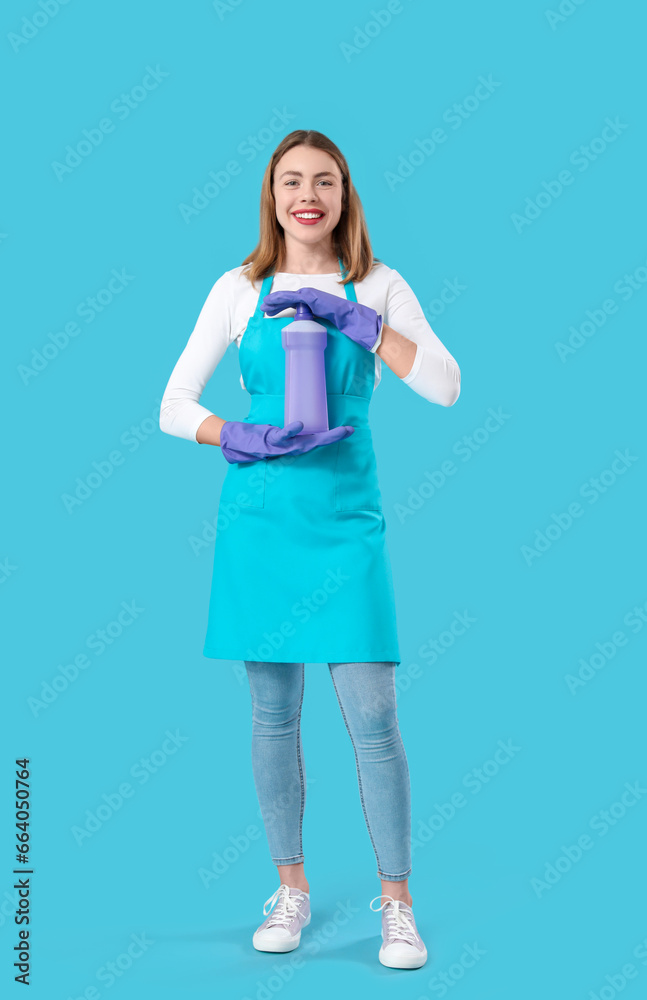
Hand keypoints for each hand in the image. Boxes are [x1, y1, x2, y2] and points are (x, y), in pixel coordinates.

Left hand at [219, 420, 353, 463]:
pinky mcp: (271, 441)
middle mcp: (292, 448)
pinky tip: (300, 425)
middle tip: (349, 431)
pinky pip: (283, 437)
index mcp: (295, 444)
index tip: (350, 430)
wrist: (236, 444)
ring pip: (304, 444)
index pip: (318, 441)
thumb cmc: (258, 438)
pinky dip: (291, 431)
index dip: (334, 436)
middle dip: (333, 438)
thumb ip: (288, 428)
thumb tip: (299, 414)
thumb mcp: (277, 434)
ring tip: (335, 433)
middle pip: (316, 443)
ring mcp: (282, 447)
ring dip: (320, 439)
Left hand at [261, 287, 382, 351]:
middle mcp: (313, 298)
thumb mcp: (328, 327)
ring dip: (275, 300)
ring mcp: (313, 296)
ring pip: (289, 297)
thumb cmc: (347, 327)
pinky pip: (294, 298)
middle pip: (289, 299)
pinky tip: (272, 303)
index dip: (282, 306)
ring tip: (264, 306)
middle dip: (275, 303)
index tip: (271, 312)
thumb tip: (310, 339)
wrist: (358, 324)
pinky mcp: (314, 298)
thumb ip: (318, 328)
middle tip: (264, 309)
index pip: (295, 304)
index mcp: (316, 304)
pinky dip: (282, 299)